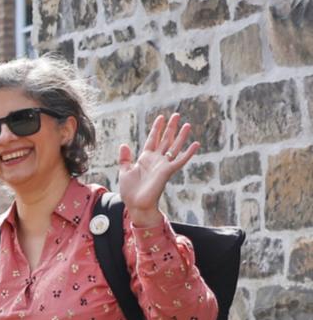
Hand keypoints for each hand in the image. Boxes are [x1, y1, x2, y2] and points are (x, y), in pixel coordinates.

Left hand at [116, 112, 197, 226]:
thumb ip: (125, 158)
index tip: (161, 117)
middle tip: (176, 115)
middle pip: (165, 140)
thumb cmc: (130, 191)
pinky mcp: (167, 172)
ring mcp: (163, 165)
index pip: (152, 139)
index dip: (156, 128)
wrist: (136, 204)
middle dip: (170, 128)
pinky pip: (180, 160)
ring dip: (181, 136)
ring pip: (174, 147)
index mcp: (145, 158)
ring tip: (187, 124)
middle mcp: (156, 160)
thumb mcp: (124, 171)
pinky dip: (188, 153)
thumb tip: (124, 144)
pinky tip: (196, 144)